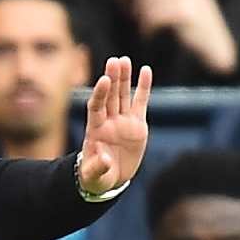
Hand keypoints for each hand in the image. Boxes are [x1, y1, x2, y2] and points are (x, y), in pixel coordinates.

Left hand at [78, 55, 151, 195]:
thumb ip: (97, 167)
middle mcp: (108, 121)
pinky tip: (146, 70)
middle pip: (110, 96)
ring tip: (124, 60)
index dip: (100, 93)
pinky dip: (143, 87)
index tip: (104, 80)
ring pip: (123, 95)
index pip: (96, 107)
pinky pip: (140, 102)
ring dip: (124, 78)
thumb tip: (103, 159)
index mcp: (95, 130)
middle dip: (112, 79)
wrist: (110, 179)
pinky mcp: (137, 123)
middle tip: (114, 61)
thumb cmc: (97, 177)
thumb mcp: (94, 176)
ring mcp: (123, 120)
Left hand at [128, 0, 237, 75]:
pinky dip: (147, 27)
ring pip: (150, 1)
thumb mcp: (191, 3)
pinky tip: (149, 34)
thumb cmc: (200, 30)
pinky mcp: (183, 11)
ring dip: (143, 17)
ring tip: (146, 28)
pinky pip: (154, 15)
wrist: (216, 47)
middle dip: (140, 1)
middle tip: (136, 16)